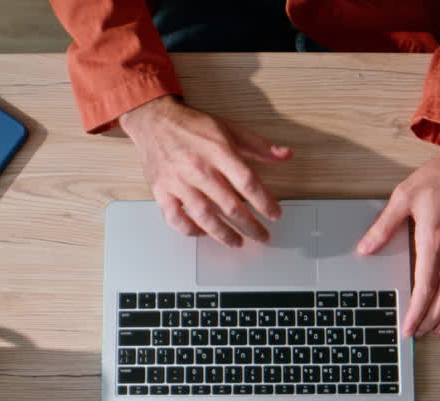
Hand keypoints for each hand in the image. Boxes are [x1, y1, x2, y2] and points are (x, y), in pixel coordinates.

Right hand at [119, 95, 292, 246]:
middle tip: (262, 236)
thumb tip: (285, 155)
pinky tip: (203, 233)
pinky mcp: (162, 190)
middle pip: (230, 205)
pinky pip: (176, 218)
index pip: (248, 182)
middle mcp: (199, 168)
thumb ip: (259, 145)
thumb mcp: (229, 128)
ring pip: (204, 216)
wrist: (154, 120)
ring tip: (237, 243)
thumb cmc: (191, 126)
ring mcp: (178, 182)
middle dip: (250, 226)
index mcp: (219, 151)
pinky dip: (190, 230)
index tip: (275, 215)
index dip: (265, 202)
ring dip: (223, 234)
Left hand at [356, 128, 439, 337]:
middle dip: (430, 319)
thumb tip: (364, 249)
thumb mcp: (403, 196)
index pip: (426, 285)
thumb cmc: (438, 178)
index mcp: (434, 236)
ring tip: (439, 330)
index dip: (416, 311)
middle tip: (419, 334)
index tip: (408, 327)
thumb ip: (384, 226)